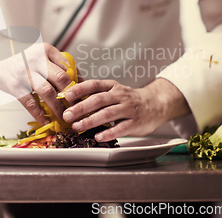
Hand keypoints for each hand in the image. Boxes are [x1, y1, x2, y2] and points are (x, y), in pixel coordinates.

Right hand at [0, 32, 71, 124]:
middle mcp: (37, 60)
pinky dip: (40, 115)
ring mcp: (25, 73)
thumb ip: (55, 63)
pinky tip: (46, 121)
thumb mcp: (38, 52)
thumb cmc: (19, 55)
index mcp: (46, 50)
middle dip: (71, 96)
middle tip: (76, 107)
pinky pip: (31, 103)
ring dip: (58, 107)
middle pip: (62, 79)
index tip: (82, 94)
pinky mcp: (14, 86)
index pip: (68, 67)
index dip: (78, 82)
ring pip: (48, 92)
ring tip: (64, 117)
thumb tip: (78, 79)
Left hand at [62, 78, 190, 141]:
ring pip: (107, 113)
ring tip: (77, 127)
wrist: (155, 104)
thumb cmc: (128, 99)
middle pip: (98, 100)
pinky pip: (120, 128)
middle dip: (81, 107)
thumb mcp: (113, 90)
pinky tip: (98, 137)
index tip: (66, 95)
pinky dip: (108, 133)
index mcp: (112, 86)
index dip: (80, 89)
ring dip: (90, 121)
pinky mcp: (135, 123)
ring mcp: (128, 109)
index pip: (94, 84)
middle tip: (67, 115)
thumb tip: (70, 88)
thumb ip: (94, 91)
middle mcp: (120, 96)